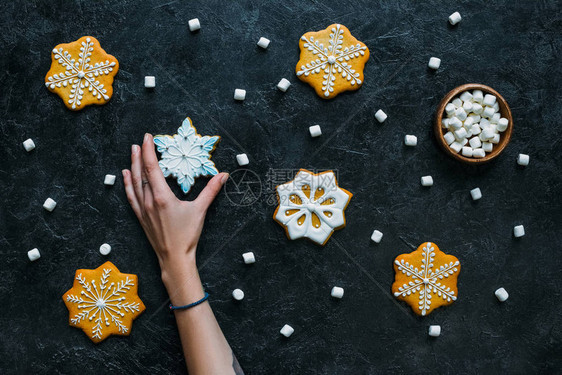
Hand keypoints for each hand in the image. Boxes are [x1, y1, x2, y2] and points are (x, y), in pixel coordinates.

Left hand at [122, 133, 227, 285]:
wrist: (174, 258)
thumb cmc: (187, 236)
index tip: (148, 138)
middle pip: (140, 173)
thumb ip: (211, 190)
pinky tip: (126, 176)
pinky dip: (127, 184)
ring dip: (132, 166)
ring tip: (131, 152)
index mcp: (161, 197)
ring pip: (134, 183)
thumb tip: (223, 175)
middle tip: (140, 141)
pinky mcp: (140, 217)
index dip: (148, 151)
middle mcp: (148, 201)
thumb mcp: (200, 210)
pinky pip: (130, 196)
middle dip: (139, 155)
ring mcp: (142, 209)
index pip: (152, 168)